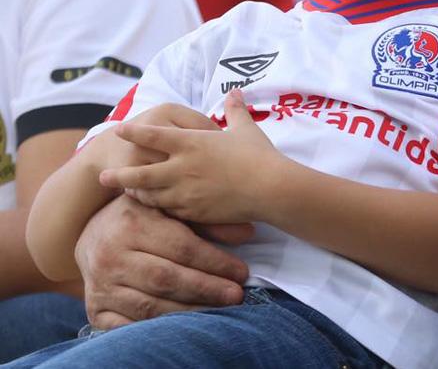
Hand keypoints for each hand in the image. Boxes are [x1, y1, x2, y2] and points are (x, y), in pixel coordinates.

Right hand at [74, 194, 249, 328]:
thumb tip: (248, 233)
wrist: (92, 232)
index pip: (181, 248)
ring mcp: (100, 285)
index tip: (242, 273)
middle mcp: (111, 255)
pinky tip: (185, 325)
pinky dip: (158, 328)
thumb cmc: (143, 216)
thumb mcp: (171, 207)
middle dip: (206, 289)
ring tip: (219, 311)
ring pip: (150, 306)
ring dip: (189, 312)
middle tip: (236, 295)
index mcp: (132, 223)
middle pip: (166, 279)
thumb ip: (207, 221)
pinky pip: (128, 326)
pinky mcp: (95, 309)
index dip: (215, 262)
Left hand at [98, 90, 286, 223]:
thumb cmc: (259, 155)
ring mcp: (185, 192)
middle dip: (119, 175)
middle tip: (103, 176)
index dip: (133, 132)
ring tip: (126, 194)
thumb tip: (235, 91)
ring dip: (136, 194)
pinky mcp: (193, 211)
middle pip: (139, 172)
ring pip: (150, 195)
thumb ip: (235, 110)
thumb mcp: (246, 129)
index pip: (154, 135)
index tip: (119, 130)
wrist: (270, 188)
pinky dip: (158, 209)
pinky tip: (155, 208)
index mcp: (191, 143)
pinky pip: (168, 211)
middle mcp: (181, 167)